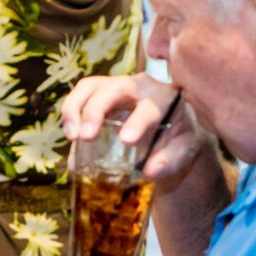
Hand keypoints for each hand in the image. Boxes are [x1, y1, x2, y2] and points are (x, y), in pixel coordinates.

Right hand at [60, 74, 204, 179]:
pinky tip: (71, 133)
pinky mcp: (101, 91)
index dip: (137, 121)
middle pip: (113, 88)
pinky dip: (71, 111)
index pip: (150, 105)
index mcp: (166, 97)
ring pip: (90, 86)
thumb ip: (171, 159)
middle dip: (95, 111)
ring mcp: (118, 84)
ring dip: (76, 108)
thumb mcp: (184, 148)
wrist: (172, 122)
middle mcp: (140, 85)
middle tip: (85, 138)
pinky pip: (81, 92)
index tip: (126, 140)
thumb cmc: (178, 135)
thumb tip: (150, 170)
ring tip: (73, 136)